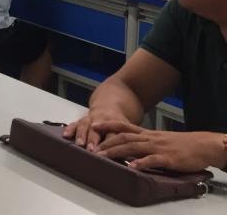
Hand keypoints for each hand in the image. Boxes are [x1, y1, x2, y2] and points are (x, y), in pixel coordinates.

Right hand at [62, 107, 130, 150]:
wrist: (110, 108)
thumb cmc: (121, 125)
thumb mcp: (129, 132)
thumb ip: (129, 145)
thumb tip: (134, 163)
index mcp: (116, 124)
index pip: (113, 136)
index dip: (110, 145)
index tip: (107, 155)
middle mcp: (102, 120)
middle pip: (97, 130)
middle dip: (93, 139)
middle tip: (91, 149)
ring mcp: (91, 119)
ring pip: (85, 124)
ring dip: (82, 134)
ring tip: (79, 143)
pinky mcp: (83, 119)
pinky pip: (75, 122)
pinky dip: (70, 128)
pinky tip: (66, 134)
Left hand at [94, 121, 226, 171]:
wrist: (201, 145)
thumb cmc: (180, 144)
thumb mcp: (159, 139)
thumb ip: (144, 142)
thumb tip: (129, 147)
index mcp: (147, 134)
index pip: (123, 126)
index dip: (108, 124)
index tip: (93, 125)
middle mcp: (149, 138)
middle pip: (123, 138)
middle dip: (106, 142)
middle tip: (92, 149)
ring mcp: (158, 147)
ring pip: (133, 147)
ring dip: (116, 152)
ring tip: (103, 157)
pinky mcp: (168, 158)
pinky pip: (152, 160)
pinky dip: (140, 163)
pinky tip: (131, 167)